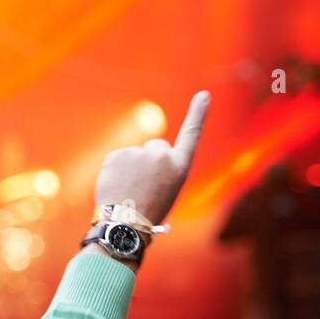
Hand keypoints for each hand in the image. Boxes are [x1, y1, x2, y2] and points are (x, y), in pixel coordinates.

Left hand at [94, 91, 209, 224]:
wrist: (125, 223)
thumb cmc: (149, 210)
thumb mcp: (167, 188)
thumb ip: (163, 167)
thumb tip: (146, 153)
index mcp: (180, 166)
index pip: (191, 134)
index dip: (198, 114)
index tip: (204, 94)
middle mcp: (162, 156)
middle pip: (156, 146)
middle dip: (149, 159)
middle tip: (144, 183)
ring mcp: (139, 153)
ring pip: (134, 155)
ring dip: (130, 168)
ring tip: (130, 189)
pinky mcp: (119, 154)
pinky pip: (117, 159)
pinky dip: (115, 170)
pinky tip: (117, 185)